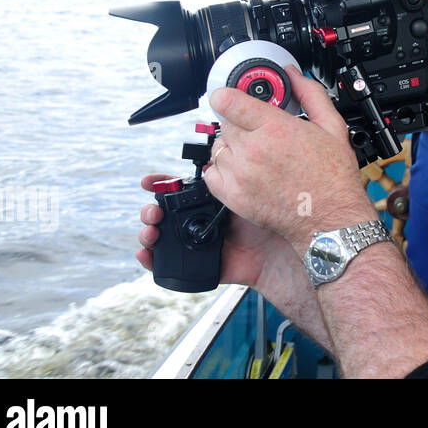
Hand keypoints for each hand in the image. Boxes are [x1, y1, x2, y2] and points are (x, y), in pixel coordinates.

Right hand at [136, 173, 289, 288]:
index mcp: (210, 201)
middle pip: (164, 214)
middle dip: (151, 211)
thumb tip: (212, 162)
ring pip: (162, 238)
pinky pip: (168, 265)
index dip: (160, 185)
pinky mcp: (198, 265)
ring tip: (151, 232)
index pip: (178, 190)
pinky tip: (145, 255)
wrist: (282, 251)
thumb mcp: (249, 195)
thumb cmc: (273, 219)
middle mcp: (200, 221)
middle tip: (154, 213)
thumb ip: (230, 181)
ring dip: (148, 233)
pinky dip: (152, 261)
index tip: (148, 181)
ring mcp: (197, 243)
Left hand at [203, 67, 376, 251]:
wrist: (330, 218)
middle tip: (258, 130)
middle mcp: (253, 151)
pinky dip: (222, 169)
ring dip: (231, 146)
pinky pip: (211, 174)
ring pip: (218, 147)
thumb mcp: (332, 126)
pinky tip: (242, 170)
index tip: (232, 97)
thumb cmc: (334, 177)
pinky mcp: (233, 196)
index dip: (228, 95)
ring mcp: (240, 175)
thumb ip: (310, 94)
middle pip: (224, 123)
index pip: (229, 101)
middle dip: (239, 122)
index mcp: (276, 129)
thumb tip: (294, 75)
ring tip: (255, 153)